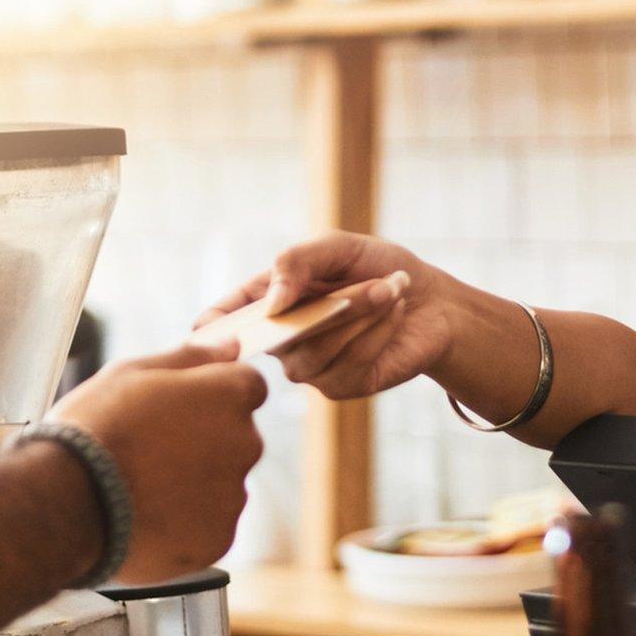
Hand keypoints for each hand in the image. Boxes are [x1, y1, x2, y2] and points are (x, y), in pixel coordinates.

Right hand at [46, 340, 267, 581]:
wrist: (65, 503)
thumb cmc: (94, 429)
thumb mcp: (132, 373)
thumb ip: (191, 357)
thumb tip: (231, 346)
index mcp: (228, 396)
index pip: (248, 385)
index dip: (213, 394)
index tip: (179, 408)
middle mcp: (244, 444)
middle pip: (237, 436)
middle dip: (205, 440)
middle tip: (149, 449)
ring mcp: (233, 495)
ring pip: (222, 483)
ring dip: (194, 483)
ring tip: (140, 487)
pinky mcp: (218, 539)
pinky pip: (209, 525)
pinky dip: (185, 523)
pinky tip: (145, 517)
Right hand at [195, 232, 458, 399]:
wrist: (431, 298)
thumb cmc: (378, 267)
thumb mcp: (337, 248)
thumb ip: (296, 261)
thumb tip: (270, 302)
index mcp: (270, 303)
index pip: (225, 322)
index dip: (211, 330)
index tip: (204, 332)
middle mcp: (283, 342)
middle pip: (280, 335)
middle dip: (329, 305)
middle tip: (372, 280)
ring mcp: (310, 368)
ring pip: (316, 352)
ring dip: (359, 316)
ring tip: (391, 289)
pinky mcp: (343, 386)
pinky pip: (349, 365)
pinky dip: (376, 334)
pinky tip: (394, 314)